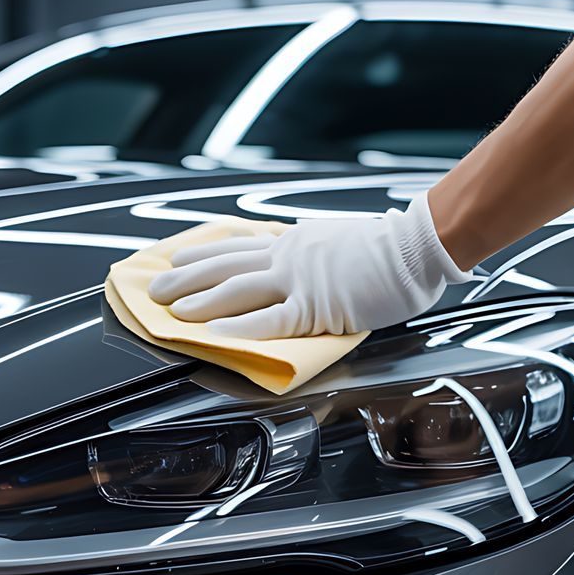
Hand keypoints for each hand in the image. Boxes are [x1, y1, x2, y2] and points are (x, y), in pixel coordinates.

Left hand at [147, 195, 471, 338]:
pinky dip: (239, 327)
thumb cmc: (390, 248)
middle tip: (157, 289)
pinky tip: (214, 334)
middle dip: (187, 278)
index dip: (204, 254)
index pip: (239, 246)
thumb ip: (313, 253)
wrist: (415, 246)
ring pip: (237, 288)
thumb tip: (300, 261)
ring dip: (201, 301)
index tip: (178, 259)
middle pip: (226, 264)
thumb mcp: (339, 240)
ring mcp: (300, 280)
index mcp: (295, 242)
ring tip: (173, 312)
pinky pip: (269, 318)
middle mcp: (289, 256)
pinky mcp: (316, 305)